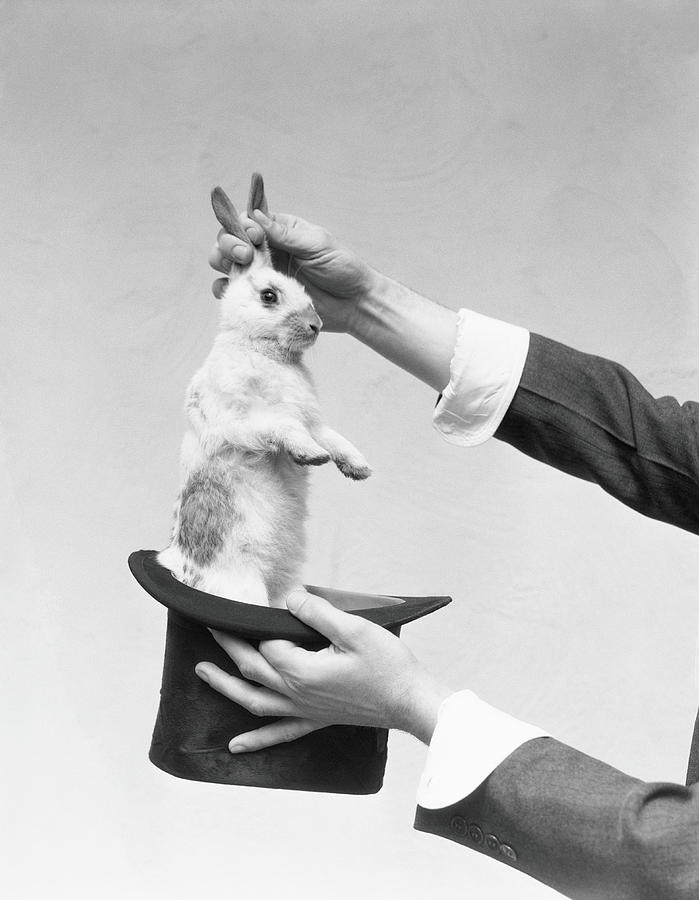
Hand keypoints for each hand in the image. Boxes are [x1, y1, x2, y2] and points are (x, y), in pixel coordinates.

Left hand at [194, 590, 450, 751]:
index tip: (250, 601)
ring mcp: (304, 710)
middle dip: (227, 646)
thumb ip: (317, 612)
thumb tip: (288, 597)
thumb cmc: (388, 665)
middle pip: (252, 668)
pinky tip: (236, 746)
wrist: (410, 701)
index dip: (258, 621)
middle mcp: (295, 693)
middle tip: (209, 625)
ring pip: (254, 700)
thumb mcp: (354, 628)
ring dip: (225, 685)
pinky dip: (255, 739)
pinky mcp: (316, 719)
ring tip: (202, 671)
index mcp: (301, 669)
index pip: (267, 642)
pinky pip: (279, 733)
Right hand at [209, 210, 379, 333]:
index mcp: (280, 231)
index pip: (248, 221)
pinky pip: (235, 292)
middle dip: (229, 244)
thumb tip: (256, 216)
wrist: (354, 304)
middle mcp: (267, 251)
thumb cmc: (342, 269)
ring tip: (240, 270)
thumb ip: (285, 233)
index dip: (243, 227)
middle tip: (244, 255)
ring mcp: (263, 275)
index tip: (253, 236)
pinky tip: (233, 290)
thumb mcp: (317, 245)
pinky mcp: (263, 298)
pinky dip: (226, 289)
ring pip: (227, 264)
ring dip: (224, 264)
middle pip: (230, 241)